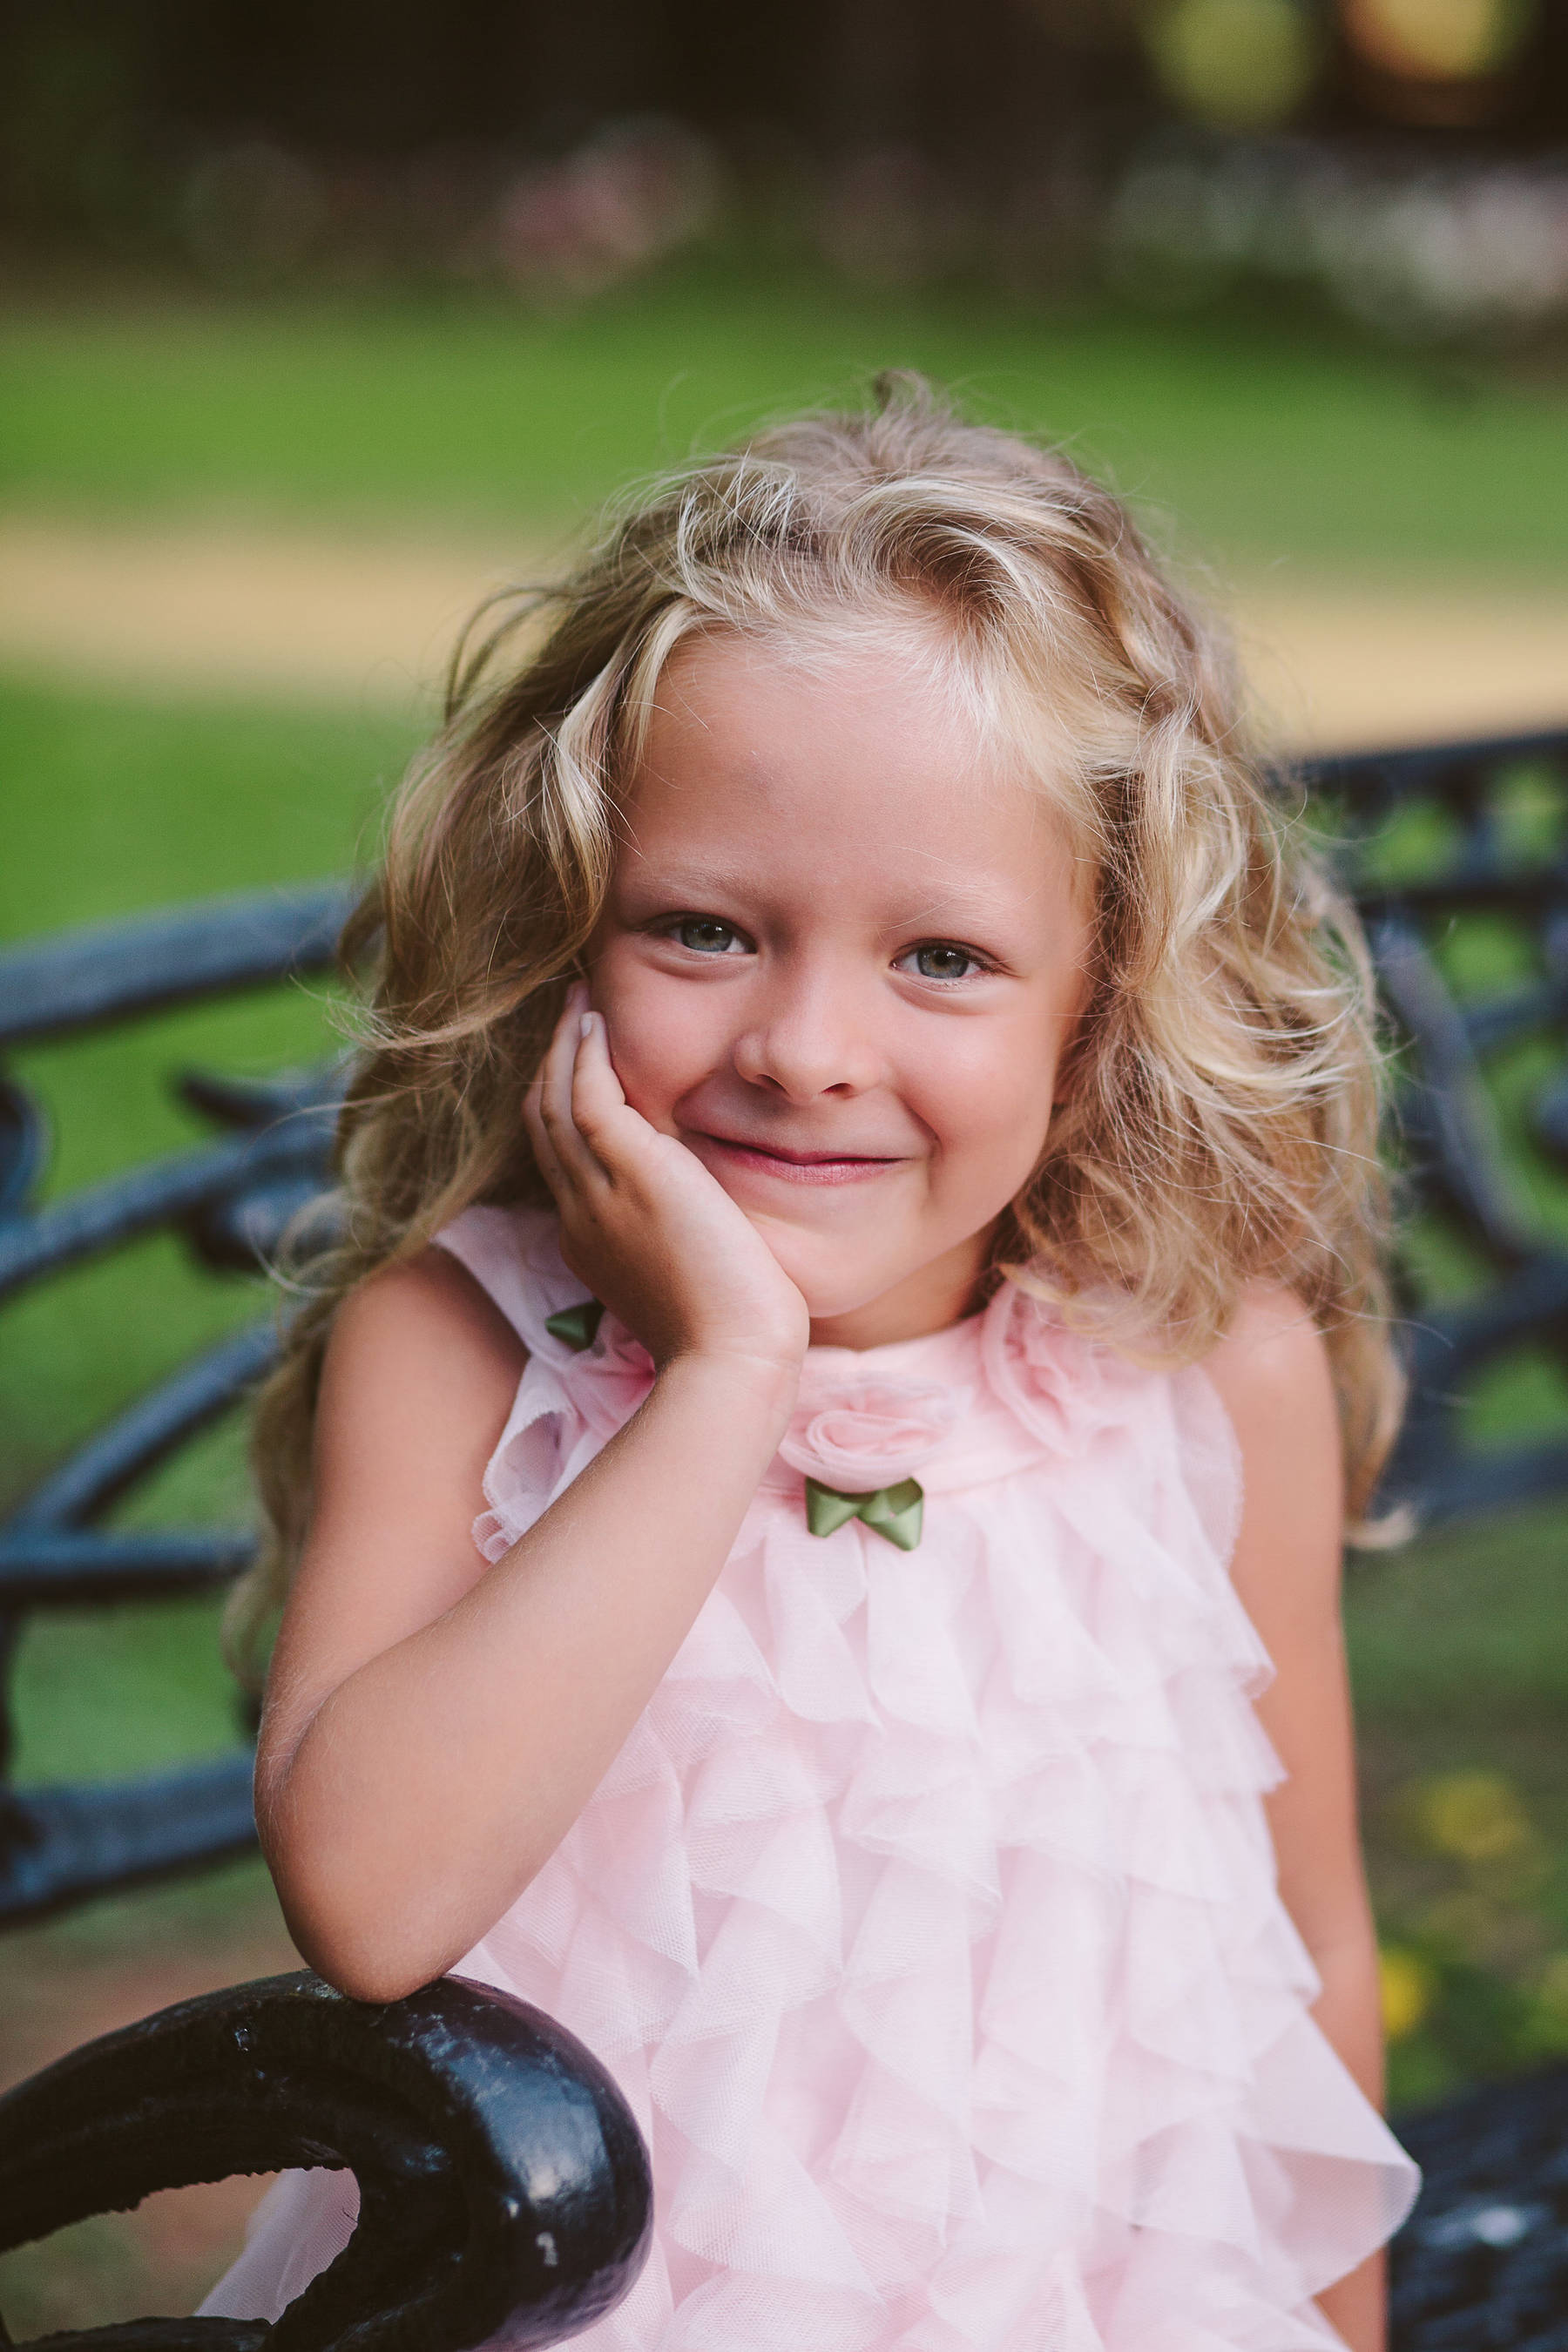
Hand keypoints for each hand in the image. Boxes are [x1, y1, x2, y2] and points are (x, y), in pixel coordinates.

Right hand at [523, 984, 810, 1381]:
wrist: (731, 1356)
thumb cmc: (734, 1334)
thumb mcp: (692, 1279)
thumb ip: (682, 1240)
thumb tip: (706, 1219)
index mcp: (590, 1242)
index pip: (562, 1159)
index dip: (563, 1107)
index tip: (582, 1069)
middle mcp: (580, 1214)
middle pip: (544, 1124)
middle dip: (553, 1066)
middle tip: (573, 1016)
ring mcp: (597, 1193)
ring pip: (555, 1101)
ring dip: (565, 1046)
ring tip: (581, 1002)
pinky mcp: (631, 1172)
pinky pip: (586, 1096)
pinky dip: (585, 1054)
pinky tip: (598, 1021)